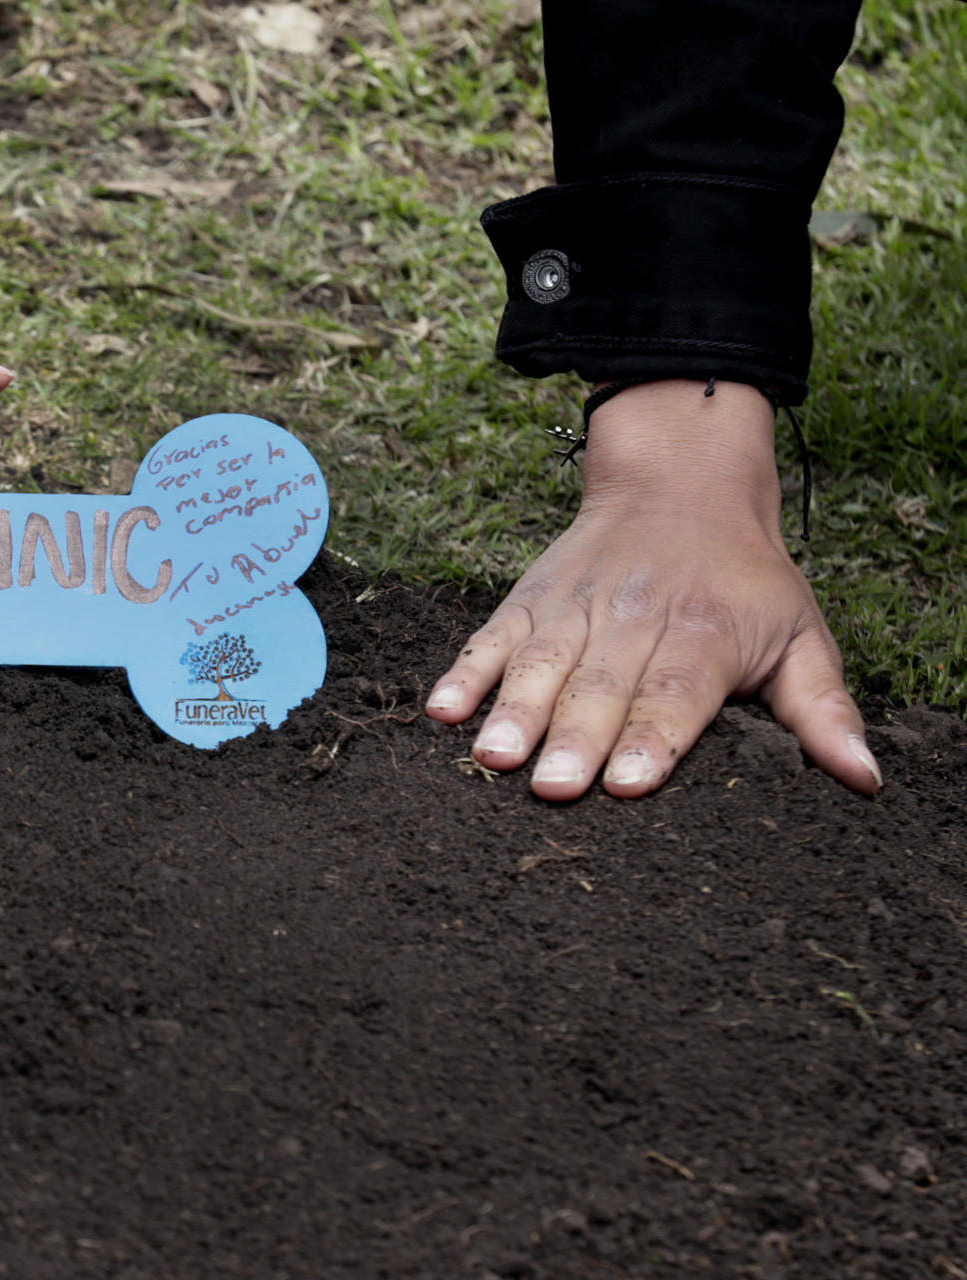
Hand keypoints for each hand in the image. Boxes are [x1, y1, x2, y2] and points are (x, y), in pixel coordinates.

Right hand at [424, 379, 880, 798]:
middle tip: (554, 788)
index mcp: (704, 631)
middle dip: (575, 739)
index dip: (650, 736)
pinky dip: (464, 673)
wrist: (680, 480)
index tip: (626, 782)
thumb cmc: (744, 577)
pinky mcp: (529, 601)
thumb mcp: (801, 634)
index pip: (675, 692)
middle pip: (601, 685)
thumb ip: (824, 710)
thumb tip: (862, 778)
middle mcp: (634, 617)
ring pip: (541, 664)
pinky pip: (490, 638)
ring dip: (514, 712)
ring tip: (494, 757)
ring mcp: (574, 608)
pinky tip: (442, 711)